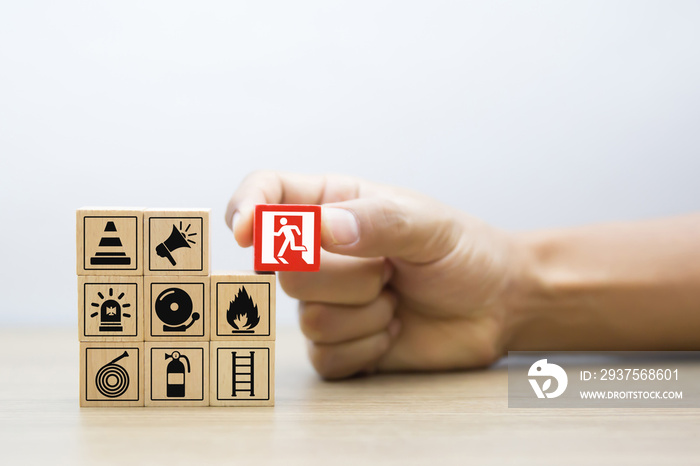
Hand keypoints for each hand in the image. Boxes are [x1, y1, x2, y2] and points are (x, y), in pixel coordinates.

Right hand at [226, 172, 527, 378]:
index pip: (269, 194)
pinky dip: (366, 347)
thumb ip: (376, 221)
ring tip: (396, 299)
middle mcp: (322, 254)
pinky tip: (393, 328)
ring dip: (365, 314)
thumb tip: (320, 229)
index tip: (248, 233)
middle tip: (389, 271)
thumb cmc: (462, 252)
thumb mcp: (427, 225)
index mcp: (335, 207)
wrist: (496, 305)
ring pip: (308, 317)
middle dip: (346, 278)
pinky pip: (325, 356)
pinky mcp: (339, 345)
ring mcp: (328, 301)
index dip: (248, 209)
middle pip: (286, 270)